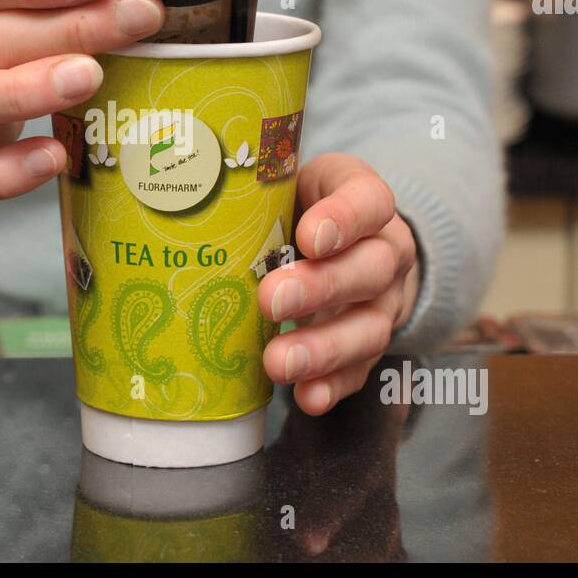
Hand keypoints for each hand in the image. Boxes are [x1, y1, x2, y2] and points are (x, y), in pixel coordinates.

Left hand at [258, 153, 419, 414]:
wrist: (345, 246)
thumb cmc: (302, 206)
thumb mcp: (291, 180)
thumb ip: (264, 185)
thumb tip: (192, 195)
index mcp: (367, 203)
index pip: (370, 201)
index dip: (344, 218)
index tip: (309, 236)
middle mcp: (385, 253)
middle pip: (370, 270)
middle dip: (322, 288)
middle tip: (272, 299)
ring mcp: (382, 304)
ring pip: (368, 328)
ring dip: (323, 349)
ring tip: (278, 362)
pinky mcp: (368, 346)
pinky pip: (360, 370)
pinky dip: (333, 386)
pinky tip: (306, 396)